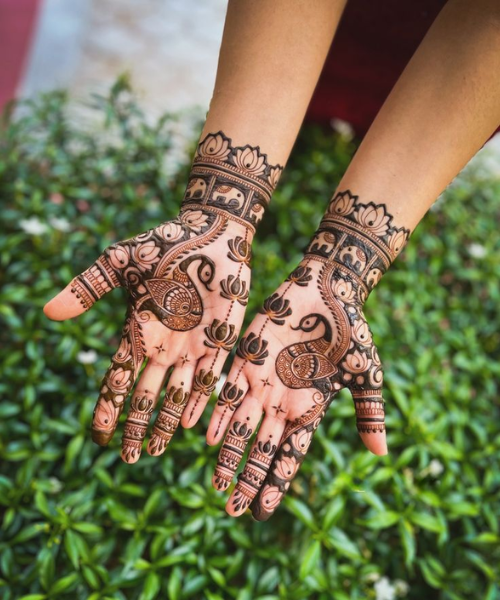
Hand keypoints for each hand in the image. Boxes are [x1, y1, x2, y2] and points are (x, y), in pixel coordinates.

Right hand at [44, 131, 281, 462]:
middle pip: (146, 396)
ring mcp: (193, 345)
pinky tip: (197, 426)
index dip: (108, 407)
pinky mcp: (220, 340)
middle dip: (136, 426)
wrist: (211, 232)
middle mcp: (164, 346)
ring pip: (177, 394)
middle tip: (128, 458)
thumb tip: (48, 311)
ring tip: (157, 451)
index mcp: (138, 330)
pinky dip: (202, 401)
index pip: (118, 378)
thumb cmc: (164, 242)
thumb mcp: (119, 262)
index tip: (100, 436)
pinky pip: (211, 378)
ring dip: (168, 423)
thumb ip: (88, 287)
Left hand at [207, 190, 409, 518]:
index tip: (260, 512)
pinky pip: (229, 391)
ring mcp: (263, 382)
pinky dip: (219, 413)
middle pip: (261, 449)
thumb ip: (369, 412)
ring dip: (229, 455)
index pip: (289, 456)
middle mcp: (282, 402)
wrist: (328, 289)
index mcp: (309, 409)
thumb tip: (381, 455)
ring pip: (241, 426)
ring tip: (216, 485)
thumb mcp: (366, 373)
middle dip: (247, 479)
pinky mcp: (248, 358)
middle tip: (232, 510)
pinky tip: (207, 436)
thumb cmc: (352, 330)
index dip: (274, 484)